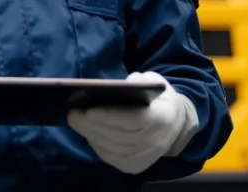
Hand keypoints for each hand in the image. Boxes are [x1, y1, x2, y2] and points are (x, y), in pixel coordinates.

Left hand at [67, 71, 198, 174]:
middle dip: (91, 124)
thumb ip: (140, 80)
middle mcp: (156, 141)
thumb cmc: (157, 99)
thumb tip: (120, 86)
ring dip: (90, 135)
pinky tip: (86, 133)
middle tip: (72, 112)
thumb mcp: (154, 81)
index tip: (88, 109)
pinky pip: (113, 158)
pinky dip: (97, 146)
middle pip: (118, 136)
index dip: (109, 116)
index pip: (133, 120)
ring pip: (113, 148)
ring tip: (74, 120)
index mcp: (162, 118)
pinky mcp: (137, 166)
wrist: (175, 124)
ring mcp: (147, 157)